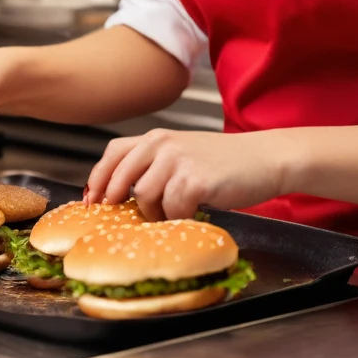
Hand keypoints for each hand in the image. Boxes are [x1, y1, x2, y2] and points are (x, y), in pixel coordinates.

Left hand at [86, 127, 291, 220]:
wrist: (265, 158)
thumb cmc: (227, 162)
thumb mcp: (185, 153)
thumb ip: (157, 165)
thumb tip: (126, 197)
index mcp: (158, 137)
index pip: (114, 152)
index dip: (99, 177)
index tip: (92, 200)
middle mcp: (163, 143)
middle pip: (122, 179)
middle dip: (120, 204)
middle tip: (129, 220)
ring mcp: (177, 160)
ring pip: (146, 198)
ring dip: (158, 214)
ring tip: (179, 212)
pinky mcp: (194, 180)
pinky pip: (173, 210)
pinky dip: (181, 218)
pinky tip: (196, 211)